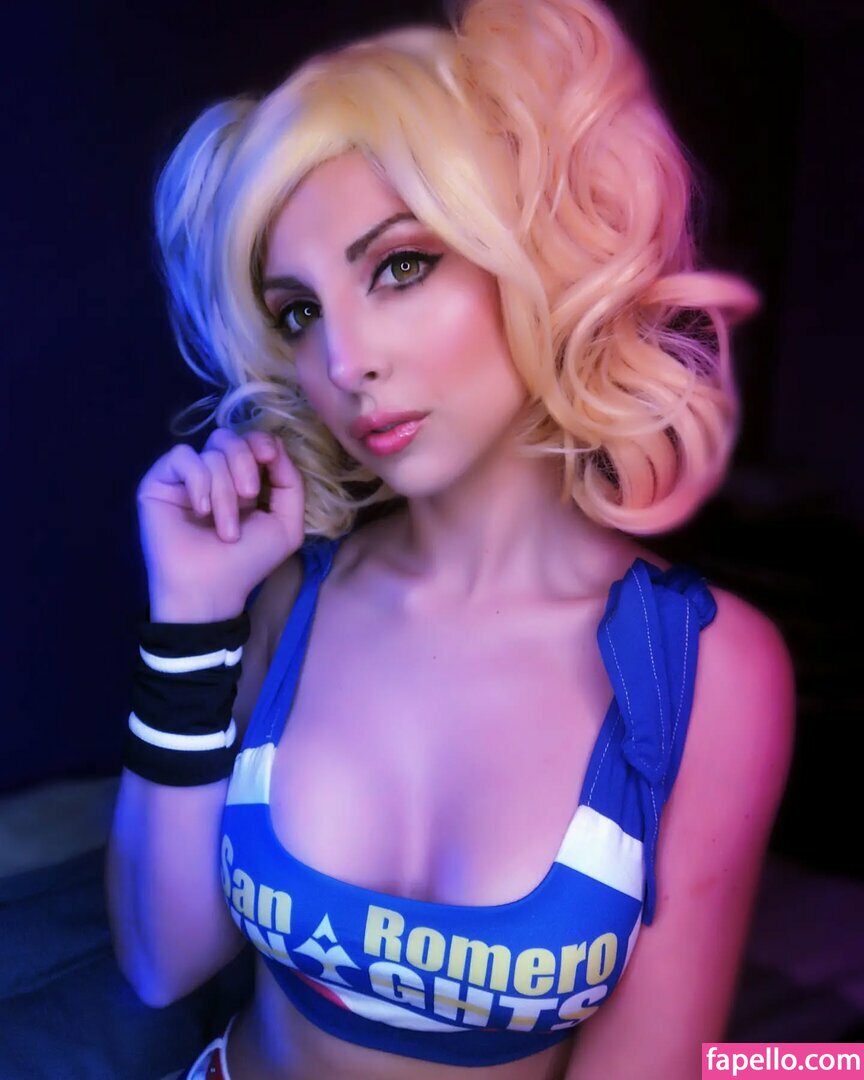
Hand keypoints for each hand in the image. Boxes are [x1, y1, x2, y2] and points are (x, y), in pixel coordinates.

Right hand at [137, 427, 304, 620]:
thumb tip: (275, 446)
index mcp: (243, 479)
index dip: (262, 441)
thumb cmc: (247, 561)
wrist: (209, 588)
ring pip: (211, 453)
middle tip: (250, 497)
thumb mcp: (286, 524)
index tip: (269, 457)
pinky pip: (182, 457)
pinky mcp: (159, 481)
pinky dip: (198, 482)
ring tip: (225, 529)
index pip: (251, 440)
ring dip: (225, 493)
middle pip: (230, 438)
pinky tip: (201, 511)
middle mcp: (214, 474)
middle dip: (245, 464)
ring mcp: (185, 477)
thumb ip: (291, 483)